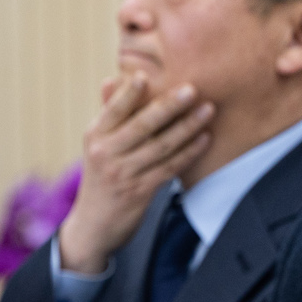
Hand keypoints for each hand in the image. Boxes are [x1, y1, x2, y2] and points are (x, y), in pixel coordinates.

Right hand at [58, 74, 213, 272]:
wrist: (93, 226)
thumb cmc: (101, 176)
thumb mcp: (97, 145)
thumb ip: (109, 114)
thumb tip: (111, 79)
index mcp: (94, 136)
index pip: (113, 110)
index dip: (129, 93)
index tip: (145, 75)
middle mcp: (106, 153)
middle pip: (142, 125)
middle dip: (169, 106)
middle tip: (192, 89)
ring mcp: (123, 173)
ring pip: (161, 146)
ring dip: (187, 127)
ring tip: (208, 110)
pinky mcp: (140, 192)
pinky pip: (170, 168)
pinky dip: (189, 152)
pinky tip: (205, 139)